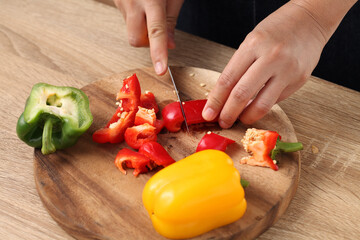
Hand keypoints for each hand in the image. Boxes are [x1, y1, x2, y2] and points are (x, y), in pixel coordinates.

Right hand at [113, 0, 183, 74]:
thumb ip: (171, 19)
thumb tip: (169, 45)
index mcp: (150, 0)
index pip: (156, 32)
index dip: (158, 53)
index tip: (161, 70)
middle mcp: (132, 3)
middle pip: (136, 39)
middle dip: (148, 42)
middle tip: (159, 27)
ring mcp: (121, 2)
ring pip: (132, 31)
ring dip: (143, 29)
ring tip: (151, 7)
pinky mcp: (116, 2)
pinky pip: (128, 20)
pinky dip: (137, 19)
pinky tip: (143, 3)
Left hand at [202, 1, 327, 126]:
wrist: (310, 20)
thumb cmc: (277, 30)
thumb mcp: (251, 42)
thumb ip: (239, 68)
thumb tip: (223, 96)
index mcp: (253, 45)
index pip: (227, 79)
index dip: (216, 100)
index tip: (209, 113)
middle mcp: (271, 57)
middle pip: (242, 94)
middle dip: (228, 113)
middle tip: (223, 122)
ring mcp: (287, 70)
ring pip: (261, 105)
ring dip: (247, 116)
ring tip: (240, 118)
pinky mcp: (299, 80)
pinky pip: (276, 100)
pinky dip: (263, 105)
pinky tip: (258, 104)